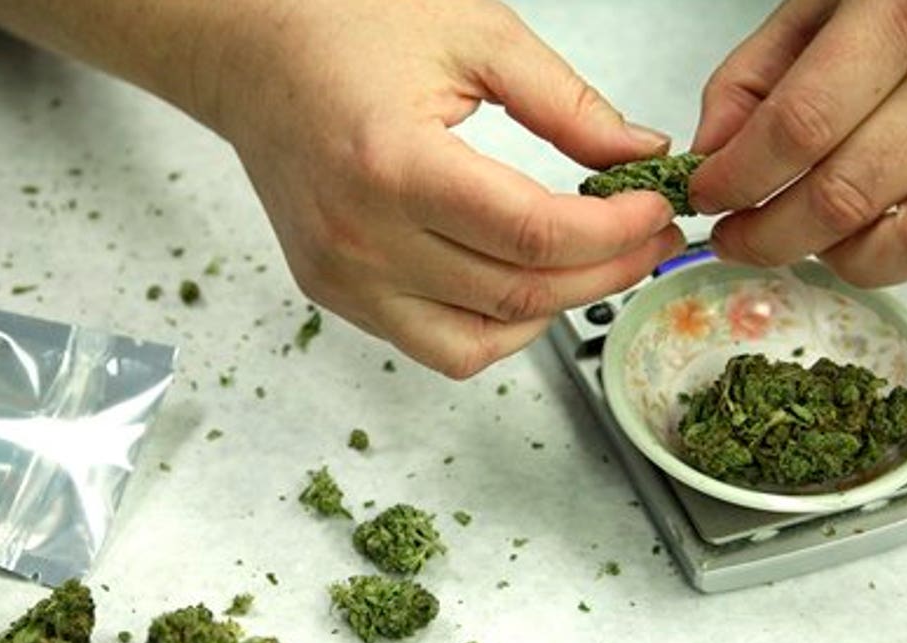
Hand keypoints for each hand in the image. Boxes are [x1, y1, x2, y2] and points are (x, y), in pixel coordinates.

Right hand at [186, 0, 680, 376]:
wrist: (252, 53)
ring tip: (593, 264)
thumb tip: (637, 154)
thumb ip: (566, 102)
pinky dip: (493, 330)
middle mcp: (360, 238)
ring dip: (553, 310)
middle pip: (518, 293)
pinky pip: (434, 346)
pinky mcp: (333, 293)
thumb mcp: (474, 37)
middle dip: (605, 271)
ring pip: (480, 340)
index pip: (534, 235)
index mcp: (394, 166)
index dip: (615, 232)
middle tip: (648, 240)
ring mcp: (341, 277)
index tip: (654, 210)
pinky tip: (522, 287)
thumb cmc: (344, 27)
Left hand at [690, 0, 906, 285]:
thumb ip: (759, 71)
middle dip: (768, 236)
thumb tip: (711, 150)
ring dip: (848, 258)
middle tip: (737, 236)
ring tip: (818, 237)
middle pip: (843, 198)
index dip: (736, 178)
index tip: (704, 197)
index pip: (797, 128)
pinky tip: (899, 223)